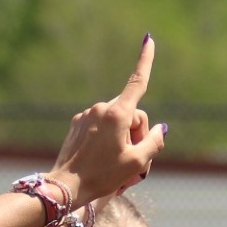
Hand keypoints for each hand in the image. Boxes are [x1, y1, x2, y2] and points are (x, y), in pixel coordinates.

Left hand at [49, 36, 167, 208]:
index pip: (137, 82)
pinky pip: (101, 125)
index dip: (146, 60)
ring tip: (116, 164)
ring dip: (123, 138)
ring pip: (117, 120)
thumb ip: (154, 142)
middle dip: (138, 133)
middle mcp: (101, 109)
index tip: (149, 39)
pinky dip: (108, 138)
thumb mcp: (137, 164)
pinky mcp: (77, 124)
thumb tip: (161, 129)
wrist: (65, 187)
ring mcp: (87, 115)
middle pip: (132, 113)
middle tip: (135, 160)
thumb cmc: (102, 176)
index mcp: (117, 114)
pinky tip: (102, 159)